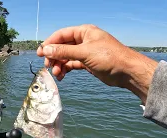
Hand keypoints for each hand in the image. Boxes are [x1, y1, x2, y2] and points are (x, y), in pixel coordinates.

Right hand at [37, 24, 157, 103]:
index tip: (40, 53)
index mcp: (84, 32)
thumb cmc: (109, 57)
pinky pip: (72, 64)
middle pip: (62, 46)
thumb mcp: (84, 53)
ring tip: (56, 73)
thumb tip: (45, 49)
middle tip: (48, 65)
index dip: (50, 43)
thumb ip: (64, 51)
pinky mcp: (87, 63)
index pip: (61, 35)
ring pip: (66, 57)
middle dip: (54, 56)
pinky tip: (62, 76)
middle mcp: (84, 40)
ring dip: (59, 64)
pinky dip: (66, 69)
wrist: (126, 72)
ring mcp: (85, 52)